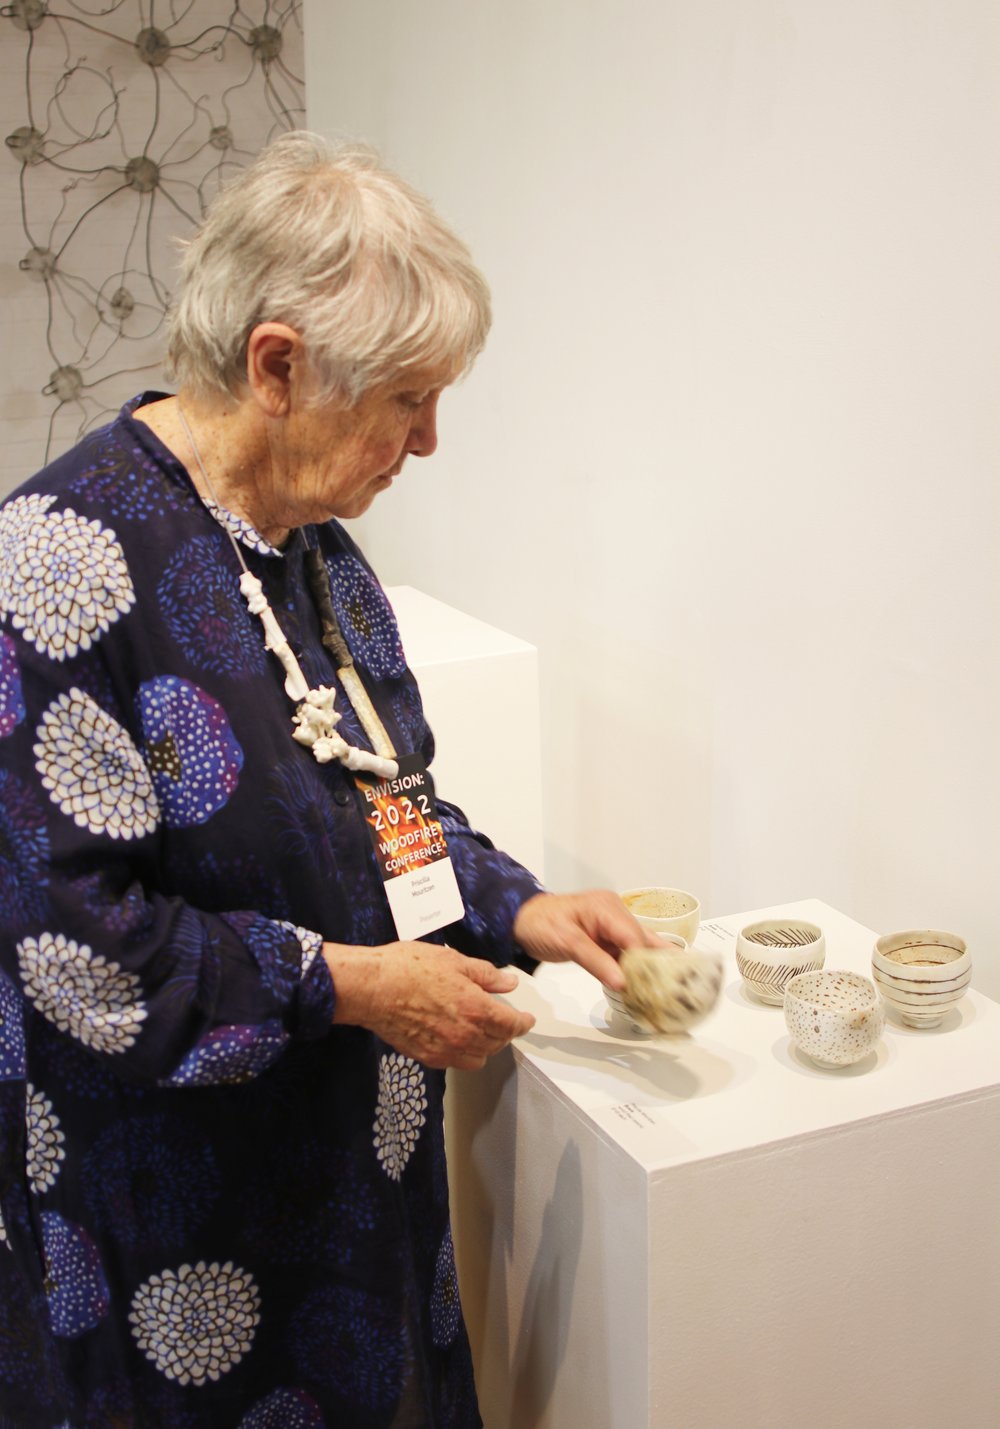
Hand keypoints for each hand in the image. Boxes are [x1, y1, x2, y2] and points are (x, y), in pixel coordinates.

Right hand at [324, 941, 534, 1069]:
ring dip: (487, 1046)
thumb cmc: (408, 968)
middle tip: (504, 1019)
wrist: (371, 988)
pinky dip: (464, 1053)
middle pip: (498, 1043)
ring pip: (479, 1058)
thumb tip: (509, 983)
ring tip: (483, 1031)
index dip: (524, 1023)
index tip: (528, 1019)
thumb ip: (486, 975)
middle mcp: (464, 1035)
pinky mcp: (426, 1056)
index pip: (512, 1025)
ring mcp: (445, 1049)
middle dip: (506, 1032)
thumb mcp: (454, 960)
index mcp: (475, 1008)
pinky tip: (459, 1039)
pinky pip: (456, 1063)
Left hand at [512, 890, 661, 991]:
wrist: (520, 921)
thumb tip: (623, 983)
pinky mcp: (606, 939)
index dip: (648, 960)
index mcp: (606, 908)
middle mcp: (615, 914)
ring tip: (669, 991)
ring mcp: (612, 926)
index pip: (634, 936)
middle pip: (642, 941)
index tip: (660, 984)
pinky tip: (646, 986)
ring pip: (638, 948)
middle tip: (677, 989)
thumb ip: (596, 961)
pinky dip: (634, 969)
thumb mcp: (566, 941)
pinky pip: (625, 954)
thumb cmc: (540, 925)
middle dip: (657, 964)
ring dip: (648, 968)